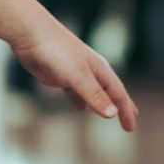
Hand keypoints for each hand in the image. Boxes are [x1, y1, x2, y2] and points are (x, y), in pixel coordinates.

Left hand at [10, 15, 136, 128]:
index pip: (119, 94)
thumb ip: (94, 95)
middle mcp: (91, 71)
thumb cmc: (57, 52)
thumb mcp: (78, 76)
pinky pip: (76, 91)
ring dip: (103, 103)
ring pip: (94, 92)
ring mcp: (75, 73)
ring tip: (111, 114)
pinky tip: (81, 107)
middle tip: (131, 121)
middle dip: (121, 106)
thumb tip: (113, 114)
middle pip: (111, 92)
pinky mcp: (60, 76)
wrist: (32, 35)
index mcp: (100, 70)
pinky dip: (81, 100)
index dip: (126, 111)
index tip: (131, 128)